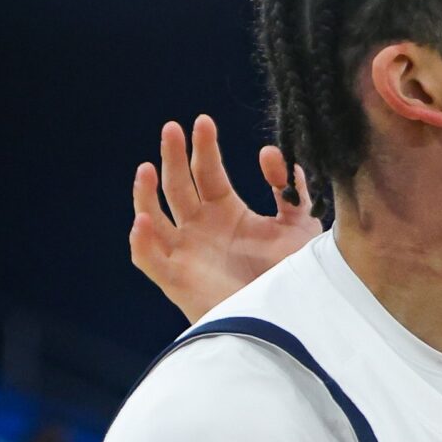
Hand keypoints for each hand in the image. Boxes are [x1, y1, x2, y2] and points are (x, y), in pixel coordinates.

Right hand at [131, 116, 318, 322]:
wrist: (290, 319)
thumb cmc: (293, 277)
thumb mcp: (299, 227)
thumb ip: (289, 191)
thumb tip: (270, 152)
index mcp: (226, 212)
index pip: (207, 171)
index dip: (203, 147)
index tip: (203, 122)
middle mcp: (201, 228)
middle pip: (177, 185)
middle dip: (172, 156)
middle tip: (172, 128)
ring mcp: (186, 253)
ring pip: (154, 216)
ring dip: (146, 193)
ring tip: (147, 168)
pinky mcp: (177, 280)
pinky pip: (149, 259)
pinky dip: (142, 241)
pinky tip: (145, 222)